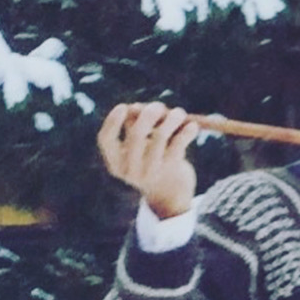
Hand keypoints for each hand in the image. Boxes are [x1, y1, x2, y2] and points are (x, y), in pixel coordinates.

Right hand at [97, 101, 200, 220]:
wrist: (170, 193)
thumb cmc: (150, 159)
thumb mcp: (138, 145)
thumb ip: (134, 125)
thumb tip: (136, 107)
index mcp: (115, 162)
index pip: (105, 139)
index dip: (112, 121)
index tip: (123, 106)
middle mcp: (130, 169)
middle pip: (136, 135)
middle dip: (149, 115)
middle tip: (158, 106)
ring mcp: (150, 172)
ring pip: (160, 136)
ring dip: (171, 119)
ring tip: (179, 113)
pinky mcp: (171, 171)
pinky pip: (178, 145)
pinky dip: (186, 133)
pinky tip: (193, 126)